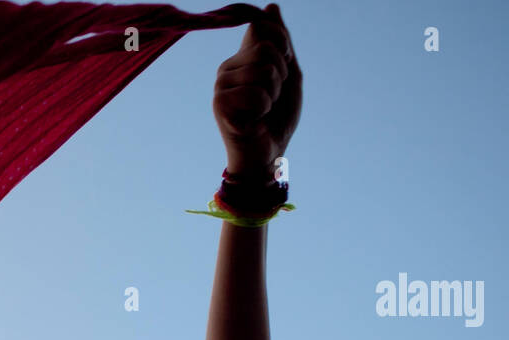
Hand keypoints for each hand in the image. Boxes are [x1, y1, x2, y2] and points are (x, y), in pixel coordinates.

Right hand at [213, 3, 300, 178]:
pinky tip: (254, 120)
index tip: (284, 67)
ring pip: (262, 69)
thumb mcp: (288, 74)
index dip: (282, 43)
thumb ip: (282, 42)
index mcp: (243, 57)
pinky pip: (255, 93)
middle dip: (281, 74)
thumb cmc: (278, 118)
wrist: (267, 155)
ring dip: (273, 93)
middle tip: (272, 97)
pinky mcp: (219, 103)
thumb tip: (271, 6)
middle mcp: (228, 66)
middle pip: (266, 48)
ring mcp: (221, 84)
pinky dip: (263, 108)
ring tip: (263, 109)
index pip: (262, 26)